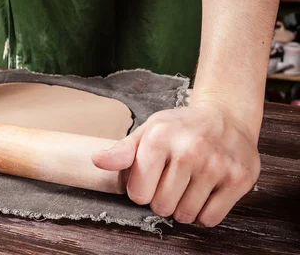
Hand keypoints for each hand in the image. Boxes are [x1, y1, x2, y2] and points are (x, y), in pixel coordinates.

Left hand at [91, 105, 260, 226]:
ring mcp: (216, 165)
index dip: (141, 190)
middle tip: (171, 181)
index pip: (138, 194)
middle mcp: (189, 151)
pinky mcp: (239, 178)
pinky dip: (204, 213)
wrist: (226, 117)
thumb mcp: (148, 131)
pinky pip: (210, 218)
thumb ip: (122, 151)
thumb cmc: (181, 128)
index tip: (150, 178)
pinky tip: (204, 192)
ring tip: (188, 184)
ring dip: (183, 207)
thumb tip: (96, 160)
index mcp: (159, 139)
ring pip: (186, 215)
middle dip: (162, 199)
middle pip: (162, 206)